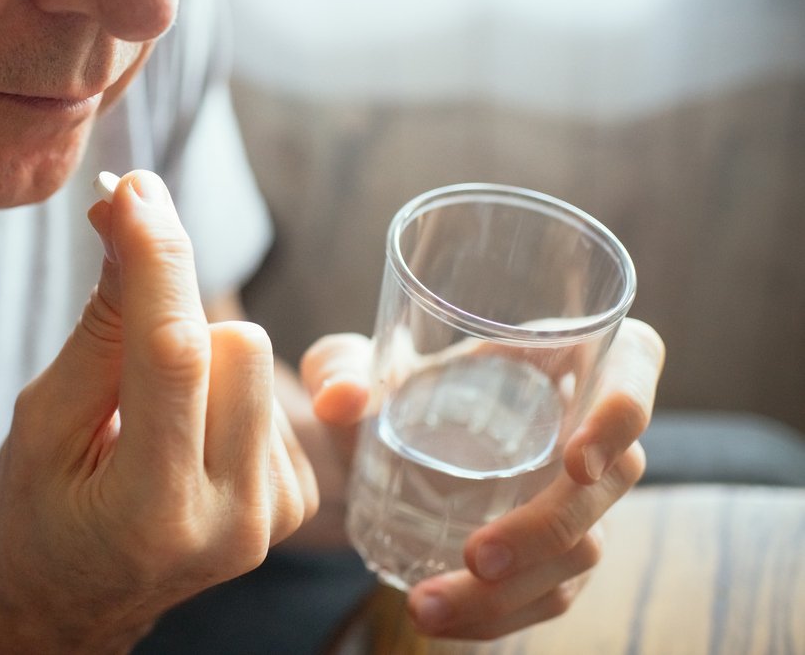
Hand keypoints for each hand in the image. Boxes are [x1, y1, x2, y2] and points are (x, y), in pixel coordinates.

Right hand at [0, 170, 317, 653]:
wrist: (74, 605)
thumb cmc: (38, 519)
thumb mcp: (41, 424)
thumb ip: (97, 328)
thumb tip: (129, 218)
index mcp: (153, 508)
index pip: (171, 352)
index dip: (156, 259)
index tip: (134, 190)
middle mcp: (233, 519)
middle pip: (236, 343)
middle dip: (172, 320)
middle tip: (118, 350)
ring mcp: (273, 516)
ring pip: (257, 360)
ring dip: (198, 357)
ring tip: (146, 412)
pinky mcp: (293, 501)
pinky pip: (270, 391)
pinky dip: (221, 390)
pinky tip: (180, 433)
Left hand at [299, 318, 663, 639]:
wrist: (379, 444)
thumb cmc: (389, 382)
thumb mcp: (354, 362)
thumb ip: (338, 367)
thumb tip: (339, 400)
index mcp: (562, 353)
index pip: (635, 362)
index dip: (622, 411)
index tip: (575, 462)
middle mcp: (589, 424)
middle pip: (614, 480)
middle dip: (548, 529)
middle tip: (477, 558)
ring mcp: (583, 495)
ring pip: (584, 550)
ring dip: (515, 591)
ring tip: (427, 606)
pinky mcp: (559, 550)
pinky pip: (554, 592)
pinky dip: (500, 614)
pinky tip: (440, 619)